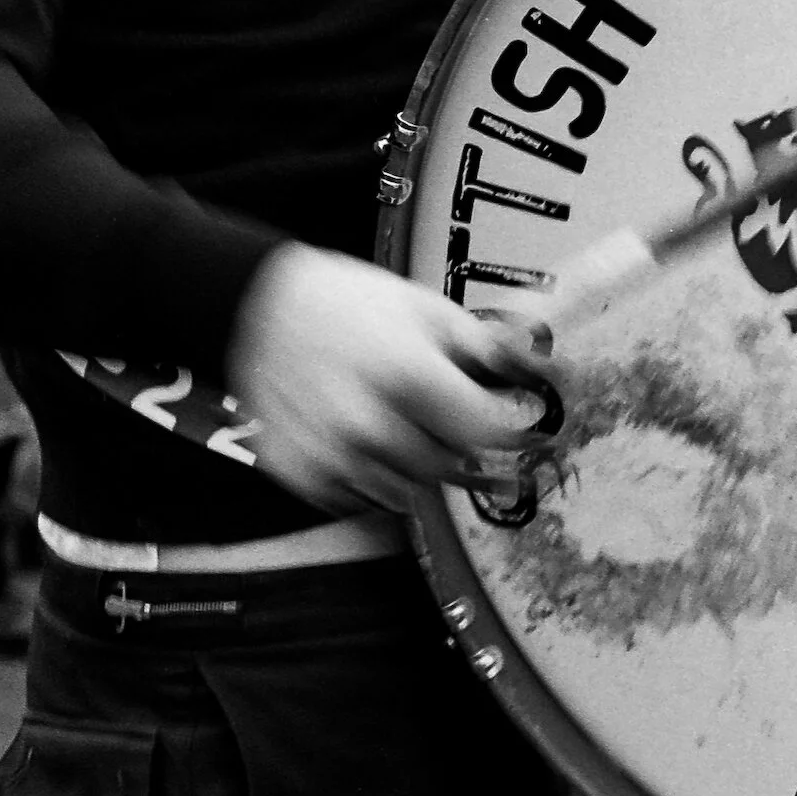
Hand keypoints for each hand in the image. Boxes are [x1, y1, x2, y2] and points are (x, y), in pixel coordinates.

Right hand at [229, 244, 559, 513]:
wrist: (260, 304)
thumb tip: (536, 369)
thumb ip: (482, 346)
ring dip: (414, 464)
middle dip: (455, 443)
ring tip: (396, 419)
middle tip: (442, 413)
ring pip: (405, 490)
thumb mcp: (425, 308)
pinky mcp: (300, 470)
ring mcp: (330, 451)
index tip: (511, 425)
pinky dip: (368, 475)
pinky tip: (361, 436)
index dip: (504, 430)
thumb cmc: (346, 300)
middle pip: (447, 465)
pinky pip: (357, 496)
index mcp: (407, 373)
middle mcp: (368, 421)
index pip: (483, 433)